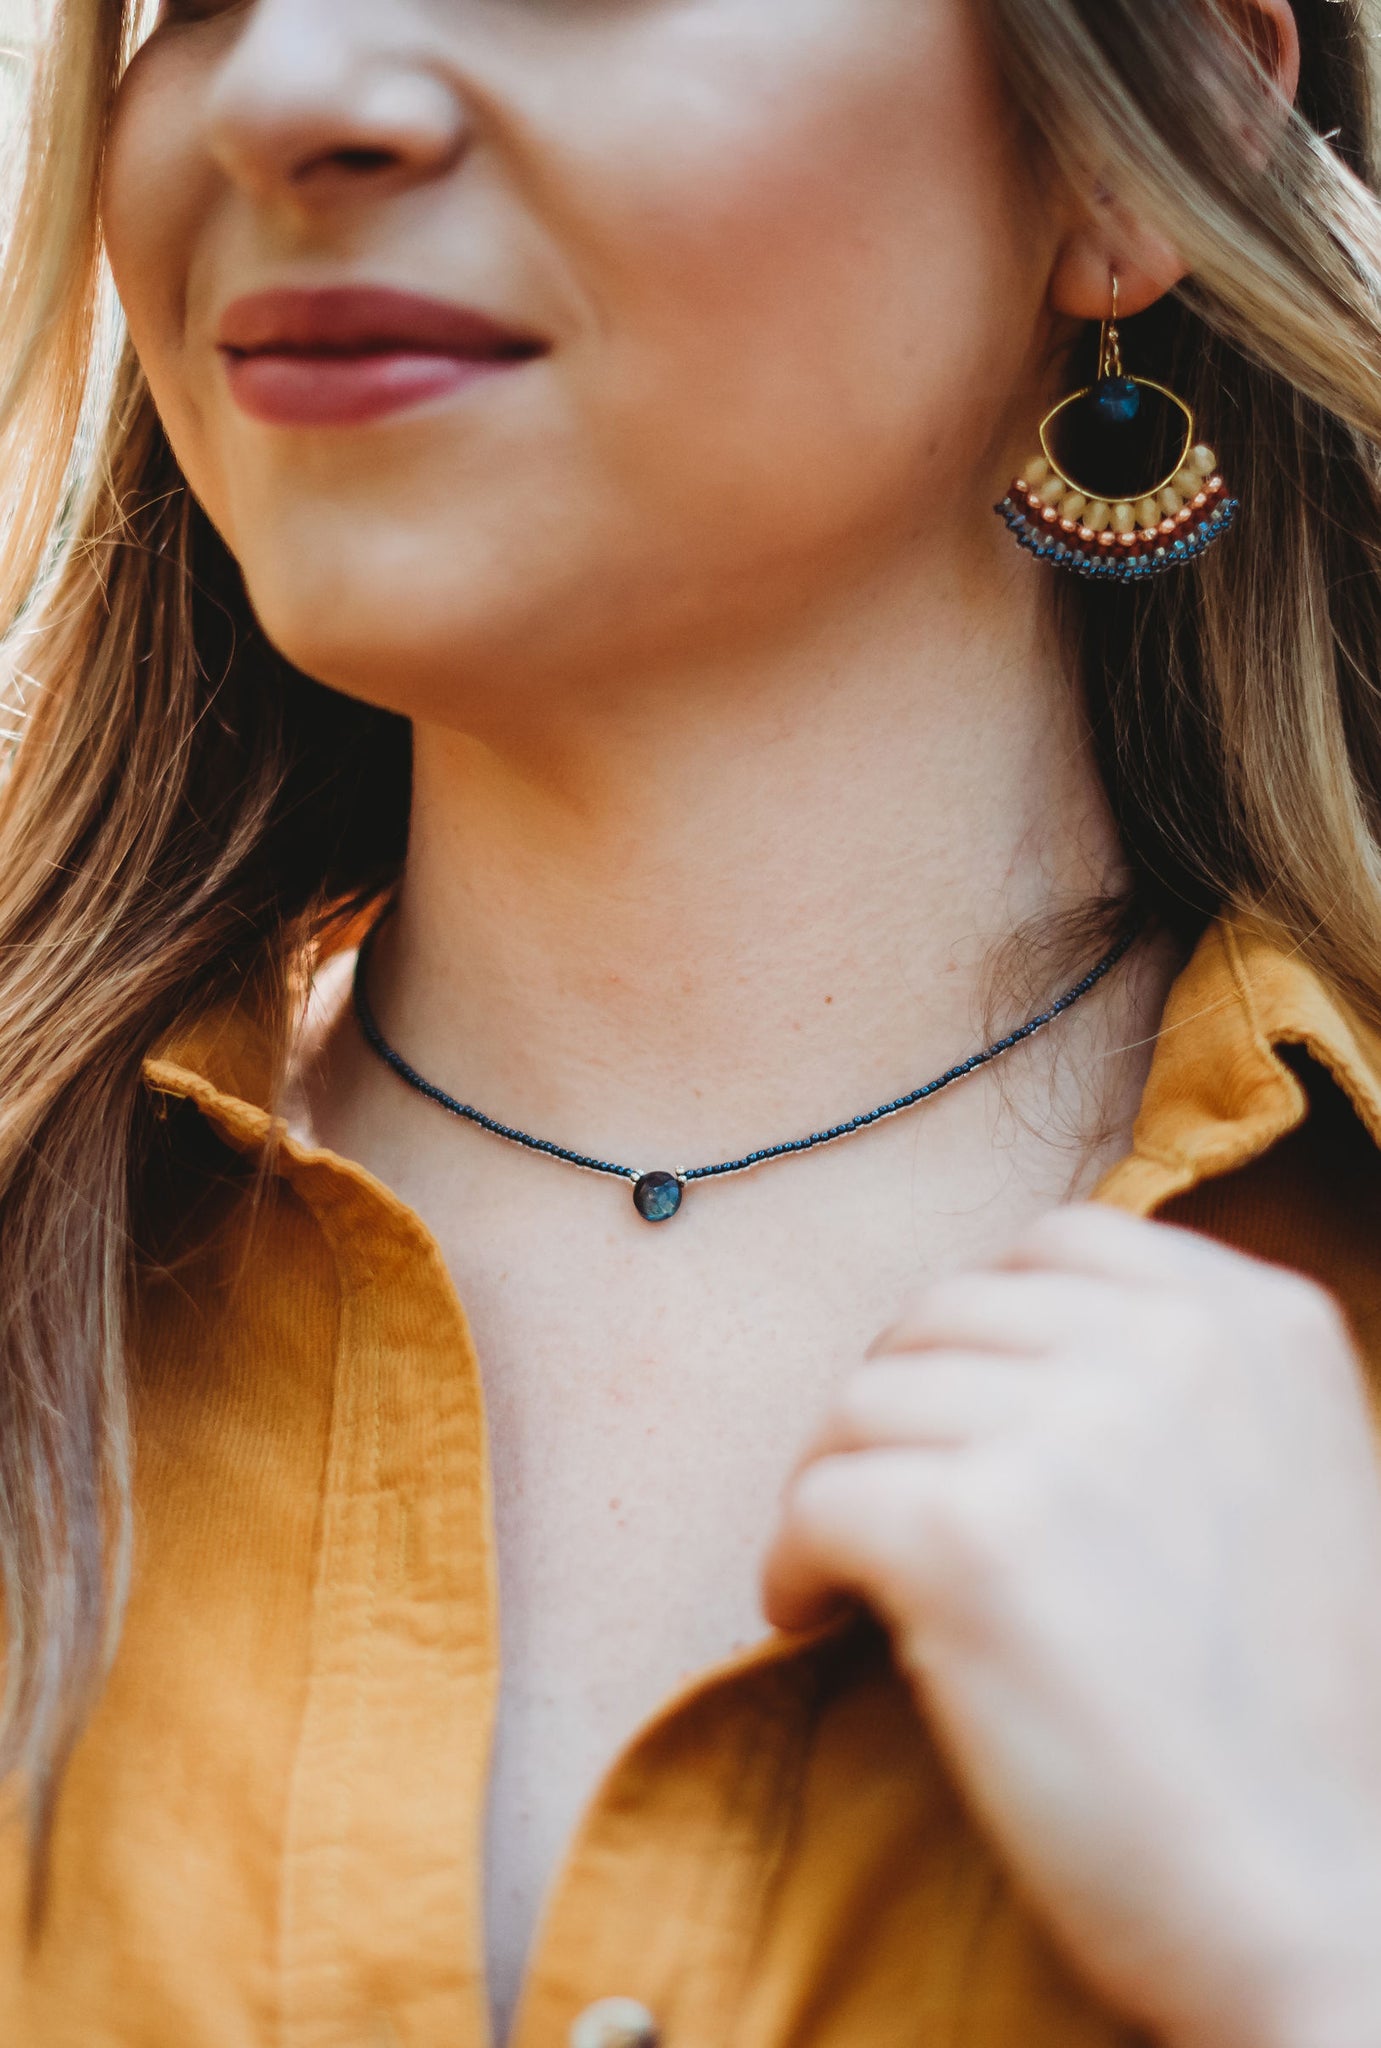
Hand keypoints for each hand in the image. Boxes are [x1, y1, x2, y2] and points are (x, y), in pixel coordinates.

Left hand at [763, 1206, 1380, 2047]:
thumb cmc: (1286, 1716)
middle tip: (886, 1500)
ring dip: (837, 1484)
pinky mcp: (972, 1534)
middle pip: (942, 1315)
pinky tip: (814, 1616)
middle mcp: (1173, 1347)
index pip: (1056, 1244)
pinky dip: (794, 1561)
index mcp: (1260, 1320)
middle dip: (898, 1408)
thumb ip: (1174, 1380)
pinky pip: (816, 1499)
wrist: (1319, 1899)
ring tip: (851, 1572)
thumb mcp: (1287, 1477)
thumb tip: (998, 1340)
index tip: (955, 1413)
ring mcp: (1072, 1430)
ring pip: (863, 1402)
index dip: (979, 1329)